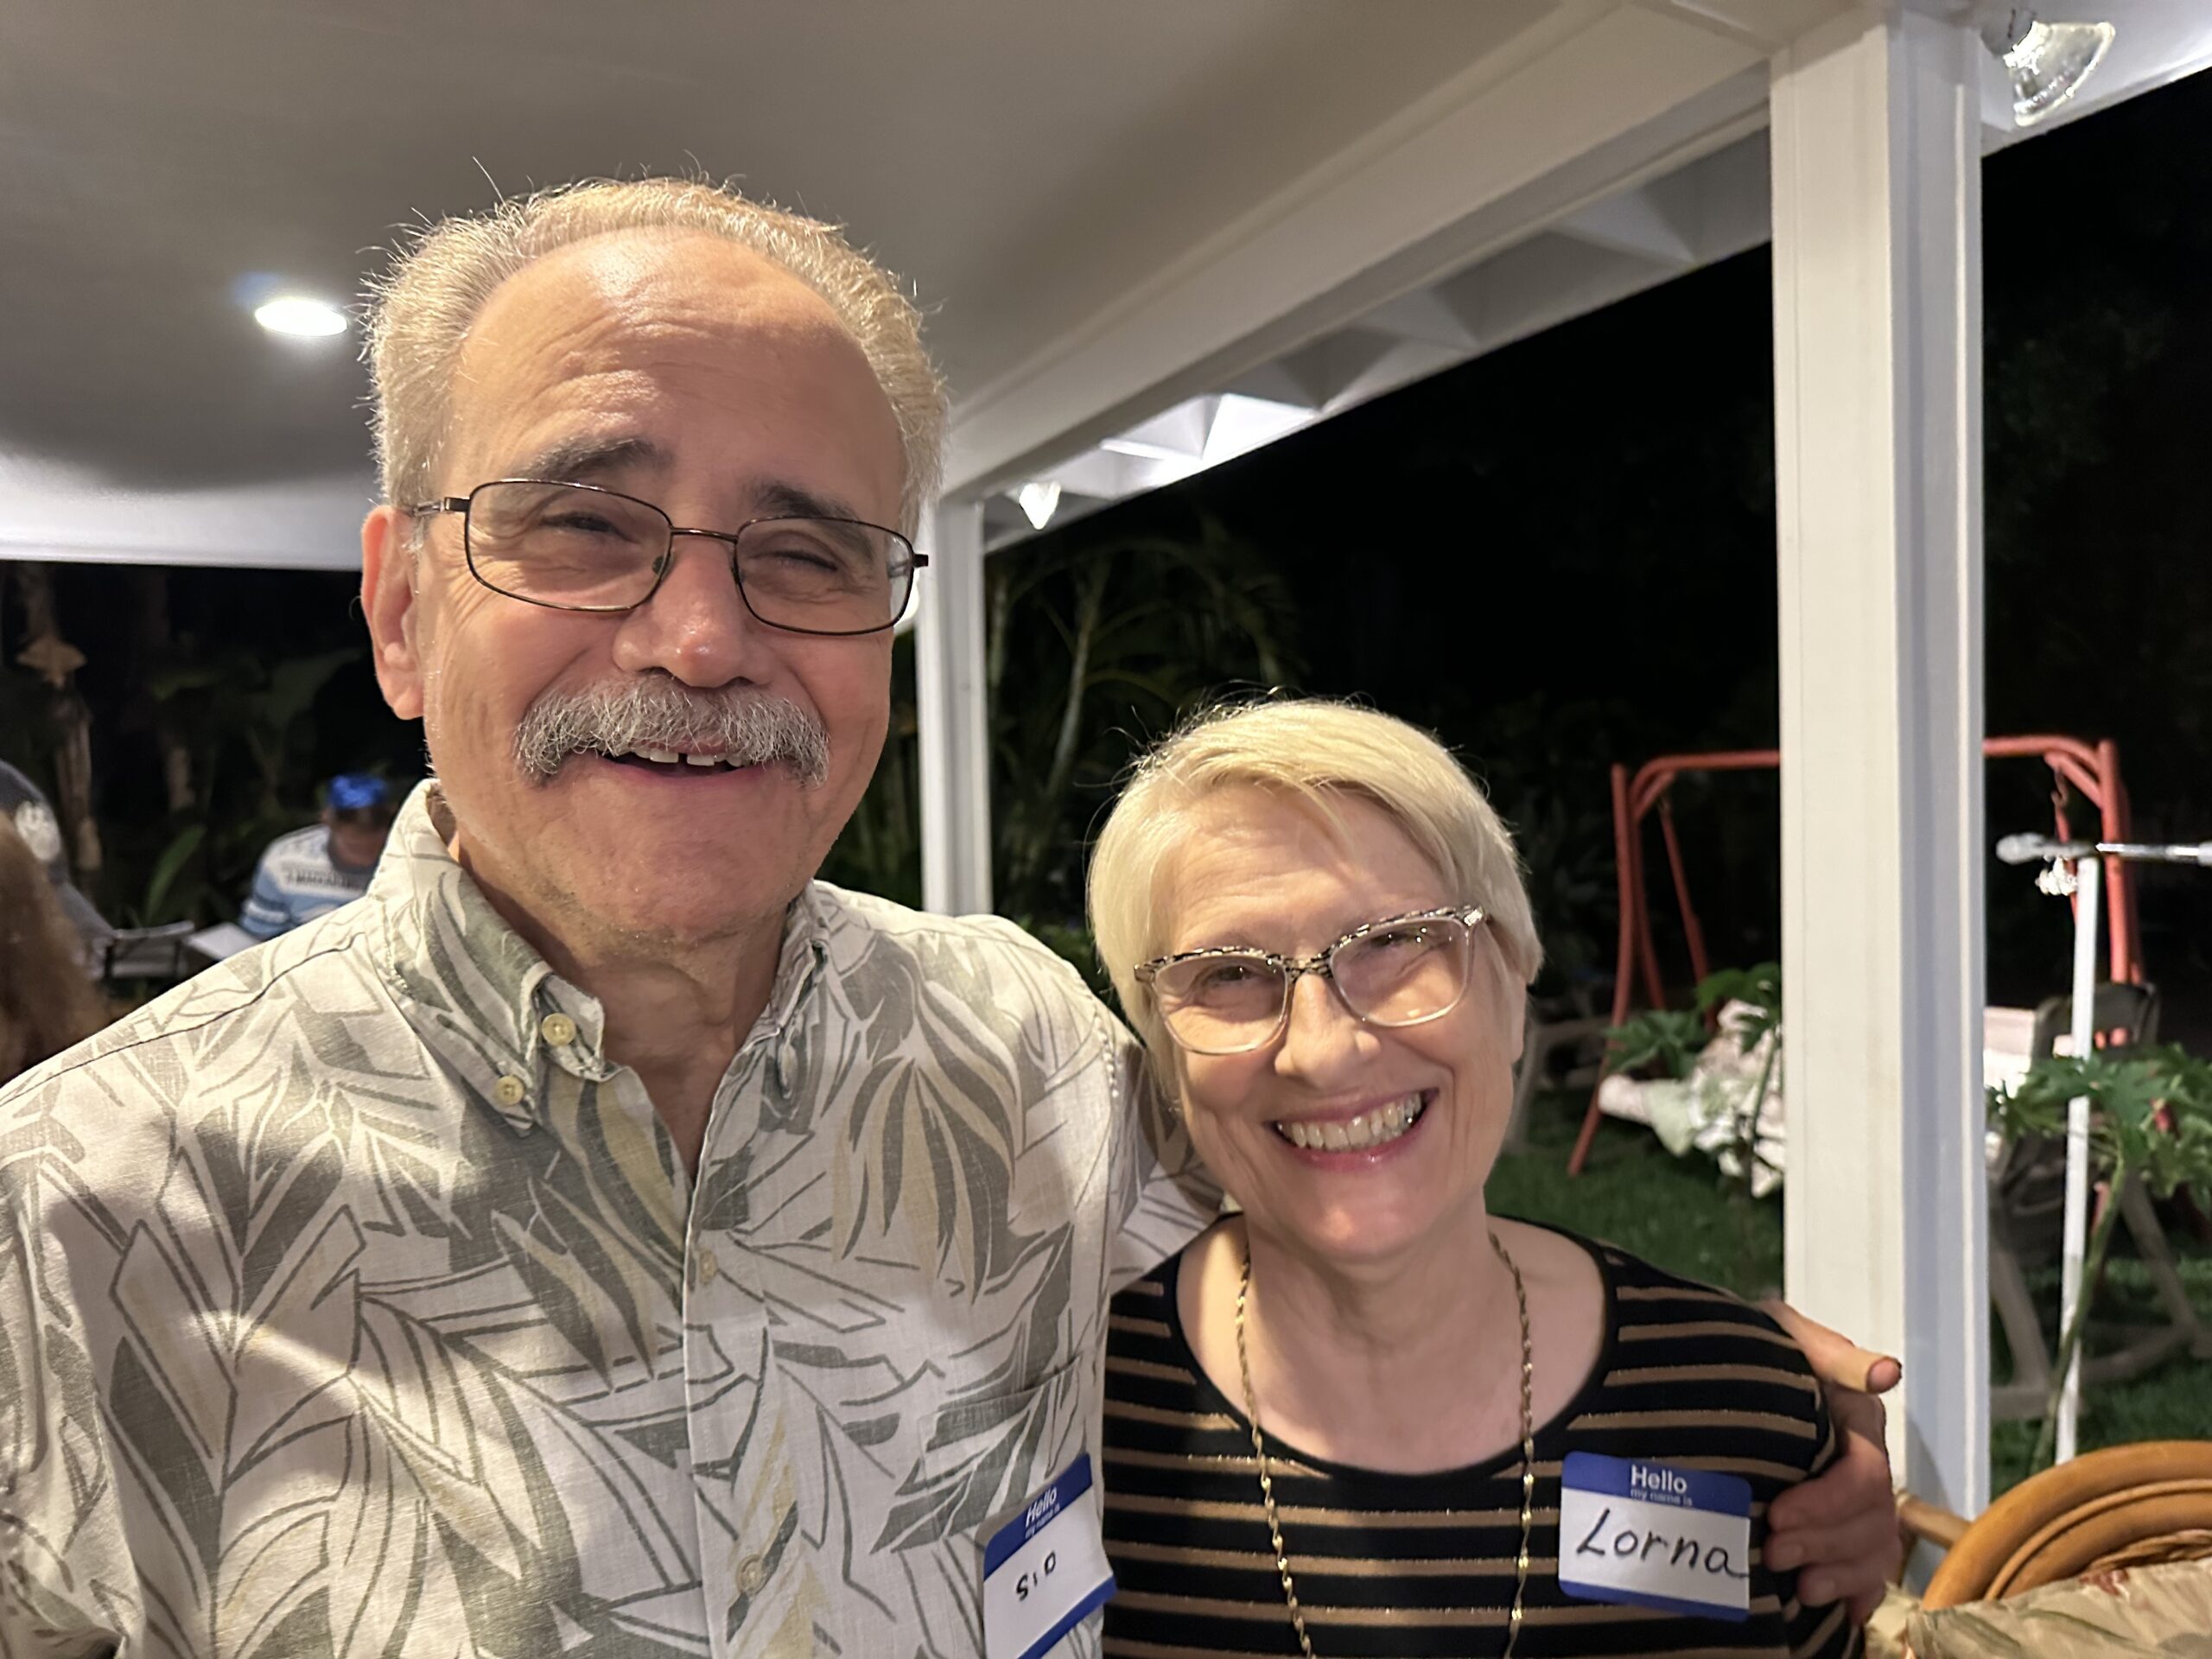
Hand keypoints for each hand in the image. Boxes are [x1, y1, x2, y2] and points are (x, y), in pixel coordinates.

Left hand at [1760, 1299, 1904, 1623]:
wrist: (1718, 1363)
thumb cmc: (1751, 1347)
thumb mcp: (1783, 1334)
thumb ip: (1831, 1353)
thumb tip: (1888, 1373)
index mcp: (1857, 1421)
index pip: (1864, 1473)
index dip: (1828, 1502)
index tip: (1777, 1515)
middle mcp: (1865, 1464)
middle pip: (1870, 1521)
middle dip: (1824, 1541)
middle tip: (1771, 1550)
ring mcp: (1856, 1501)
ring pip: (1874, 1551)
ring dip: (1840, 1574)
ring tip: (1798, 1588)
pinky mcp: (1840, 1528)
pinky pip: (1869, 1572)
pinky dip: (1857, 1593)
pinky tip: (1839, 1611)